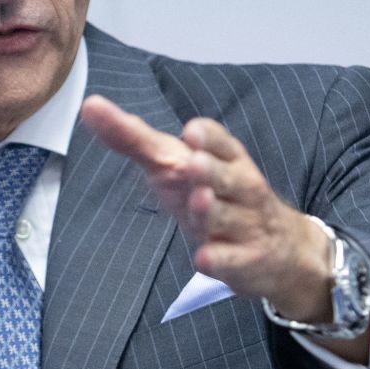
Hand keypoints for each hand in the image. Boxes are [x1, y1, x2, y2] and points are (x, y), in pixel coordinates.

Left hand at [80, 94, 333, 322]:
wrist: (280, 249)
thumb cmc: (216, 195)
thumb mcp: (177, 164)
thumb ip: (134, 138)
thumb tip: (89, 106)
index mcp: (226, 158)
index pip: (221, 141)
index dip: (208, 137)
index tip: (191, 132)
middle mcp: (240, 186)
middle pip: (227, 176)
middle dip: (211, 170)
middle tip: (193, 164)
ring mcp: (246, 224)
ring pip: (227, 217)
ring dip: (211, 211)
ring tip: (199, 201)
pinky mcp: (247, 261)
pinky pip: (232, 260)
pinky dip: (218, 260)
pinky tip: (203, 259)